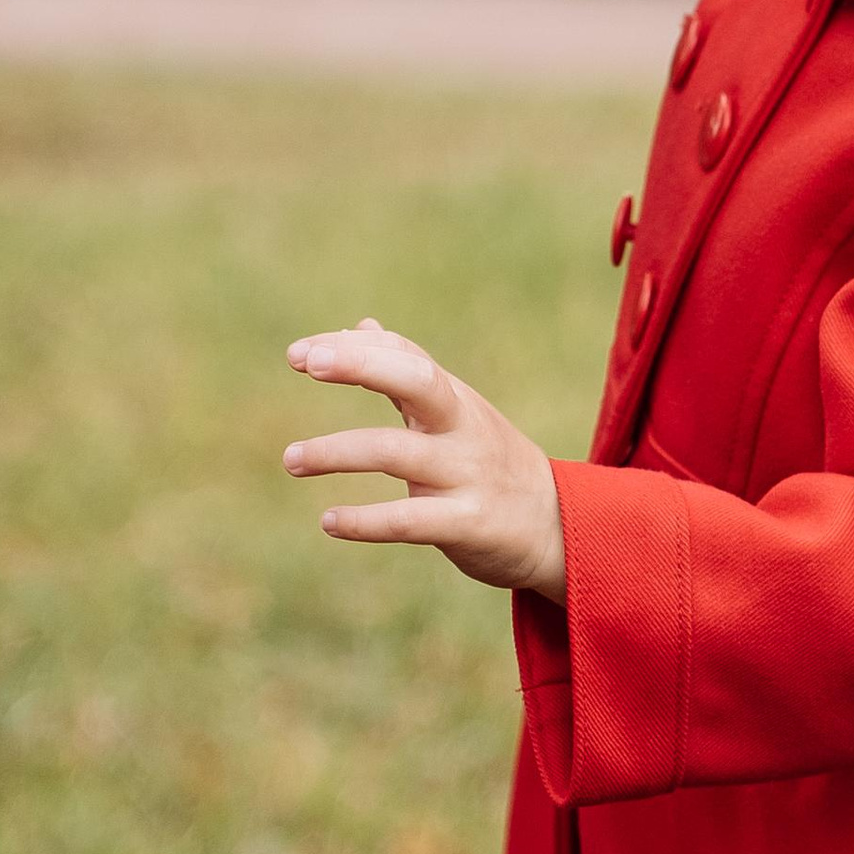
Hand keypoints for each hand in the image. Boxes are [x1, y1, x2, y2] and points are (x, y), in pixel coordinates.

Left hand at [282, 318, 566, 598]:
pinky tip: (329, 521)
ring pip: (397, 452)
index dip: (354, 348)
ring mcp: (467, 474)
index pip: (405, 354)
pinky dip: (366, 520)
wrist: (562, 527)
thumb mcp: (456, 413)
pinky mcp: (469, 524)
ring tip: (291, 459)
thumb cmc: (493, 463)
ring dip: (336, 452)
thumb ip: (406, 374)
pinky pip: (410, 519)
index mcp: (455, 400)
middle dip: (362, 364)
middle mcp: (462, 428)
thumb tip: (360, 325)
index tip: (299, 353)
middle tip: (308, 362)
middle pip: (415, 379)